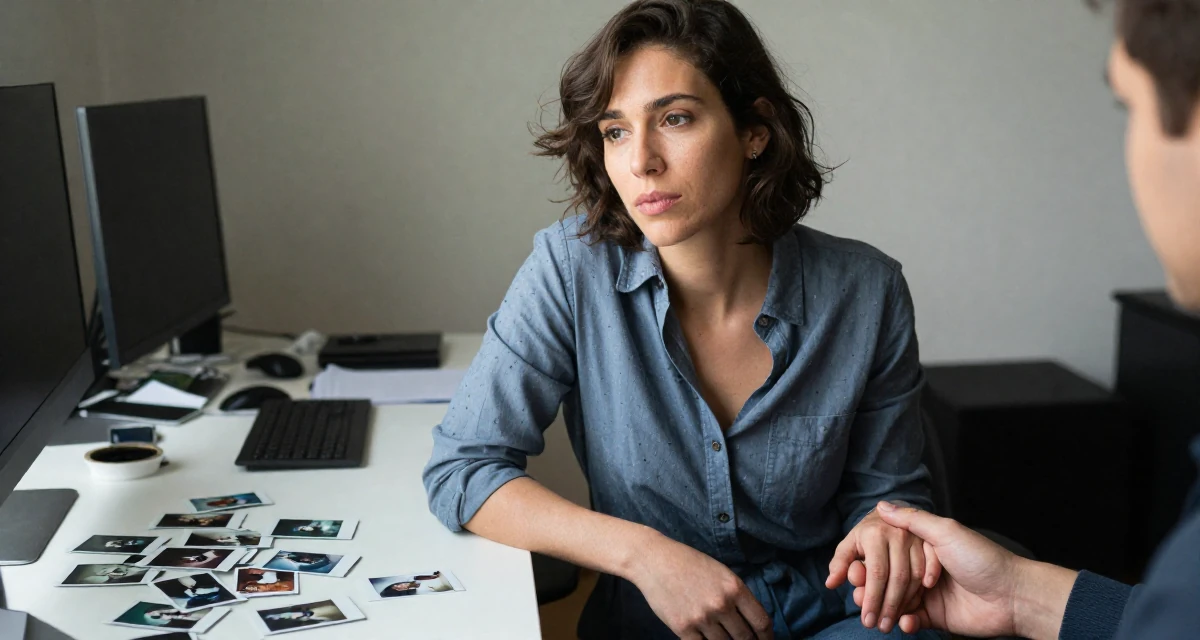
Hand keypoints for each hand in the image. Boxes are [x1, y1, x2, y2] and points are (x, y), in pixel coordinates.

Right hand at [630, 532, 773, 639]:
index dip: (767, 637)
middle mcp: (721, 604)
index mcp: (734, 588)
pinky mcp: (683, 628)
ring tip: (723, 637)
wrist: (653, 560)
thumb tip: (752, 622)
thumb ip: (737, 595)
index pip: (761, 622)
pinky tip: (706, 638)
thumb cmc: (688, 563)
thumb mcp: (721, 572)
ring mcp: (701, 618)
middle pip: (744, 638)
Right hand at [849, 501, 1076, 639]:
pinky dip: (905, 623)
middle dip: (868, 588)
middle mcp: (921, 571)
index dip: (867, 563)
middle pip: (885, 580)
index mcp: (922, 549)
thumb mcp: (945, 532)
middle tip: (857, 594)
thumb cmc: (982, 558)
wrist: (1013, 595)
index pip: (886, 554)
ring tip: (872, 614)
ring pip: (894, 602)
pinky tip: (904, 622)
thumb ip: (913, 520)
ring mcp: (927, 595)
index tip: (852, 570)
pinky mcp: (935, 617)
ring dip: (881, 608)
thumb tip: (882, 505)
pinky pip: (912, 620)